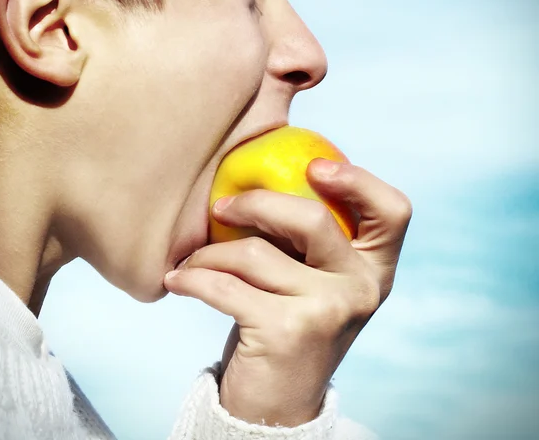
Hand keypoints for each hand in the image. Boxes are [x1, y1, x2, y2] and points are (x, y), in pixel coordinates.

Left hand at [164, 161, 411, 426]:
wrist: (277, 403)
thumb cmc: (289, 322)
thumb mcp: (313, 278)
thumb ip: (306, 237)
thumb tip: (258, 175)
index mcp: (372, 267)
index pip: (392, 212)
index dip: (359, 181)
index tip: (314, 167)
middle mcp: (361, 288)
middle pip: (313, 219)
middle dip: (257, 203)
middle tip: (221, 206)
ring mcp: (327, 311)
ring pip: (255, 252)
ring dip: (210, 253)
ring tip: (192, 260)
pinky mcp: (287, 332)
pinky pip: (225, 285)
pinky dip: (193, 278)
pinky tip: (178, 280)